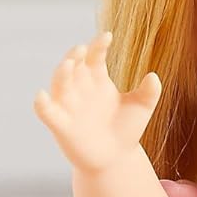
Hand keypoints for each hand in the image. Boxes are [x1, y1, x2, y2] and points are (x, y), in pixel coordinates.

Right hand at [34, 31, 161, 173]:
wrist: (116, 160)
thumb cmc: (126, 130)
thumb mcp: (141, 109)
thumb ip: (149, 92)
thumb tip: (154, 76)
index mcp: (97, 78)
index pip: (95, 56)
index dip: (99, 45)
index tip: (108, 36)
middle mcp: (80, 87)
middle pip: (74, 64)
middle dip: (76, 55)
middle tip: (83, 48)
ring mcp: (68, 104)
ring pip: (59, 83)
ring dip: (62, 73)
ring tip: (69, 64)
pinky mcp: (60, 124)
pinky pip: (46, 111)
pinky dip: (42, 103)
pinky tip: (42, 95)